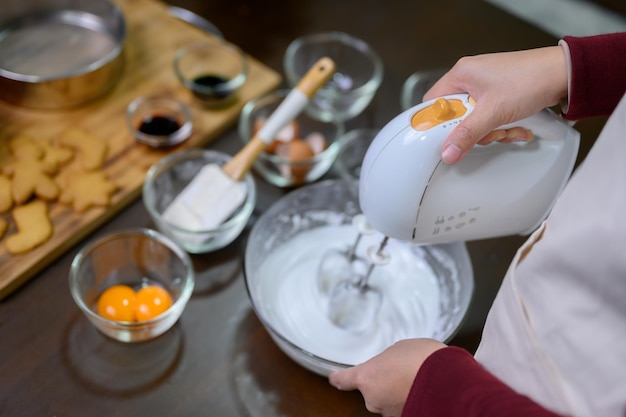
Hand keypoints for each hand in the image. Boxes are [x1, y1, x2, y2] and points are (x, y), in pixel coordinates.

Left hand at [328, 338, 445, 416]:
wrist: (449, 382)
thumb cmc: (423, 360)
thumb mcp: (399, 349)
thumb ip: (387, 360)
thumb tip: (391, 367)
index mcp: (367, 377)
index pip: (344, 379)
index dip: (338, 377)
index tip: (333, 377)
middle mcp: (374, 399)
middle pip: (372, 390)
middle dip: (383, 382)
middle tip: (402, 369)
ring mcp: (390, 413)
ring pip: (389, 400)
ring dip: (399, 392)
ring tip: (419, 378)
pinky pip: (403, 406)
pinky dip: (411, 399)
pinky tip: (425, 389)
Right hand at [423, 46, 567, 163]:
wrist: (564, 74)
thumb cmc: (532, 79)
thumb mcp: (493, 112)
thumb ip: (468, 134)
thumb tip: (448, 151)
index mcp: (461, 73)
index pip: (433, 103)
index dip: (436, 123)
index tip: (443, 137)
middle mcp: (471, 77)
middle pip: (455, 115)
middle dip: (472, 130)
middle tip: (484, 132)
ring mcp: (486, 86)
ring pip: (475, 119)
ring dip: (490, 131)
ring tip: (506, 128)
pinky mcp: (500, 94)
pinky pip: (490, 117)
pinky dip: (501, 126)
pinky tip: (514, 126)